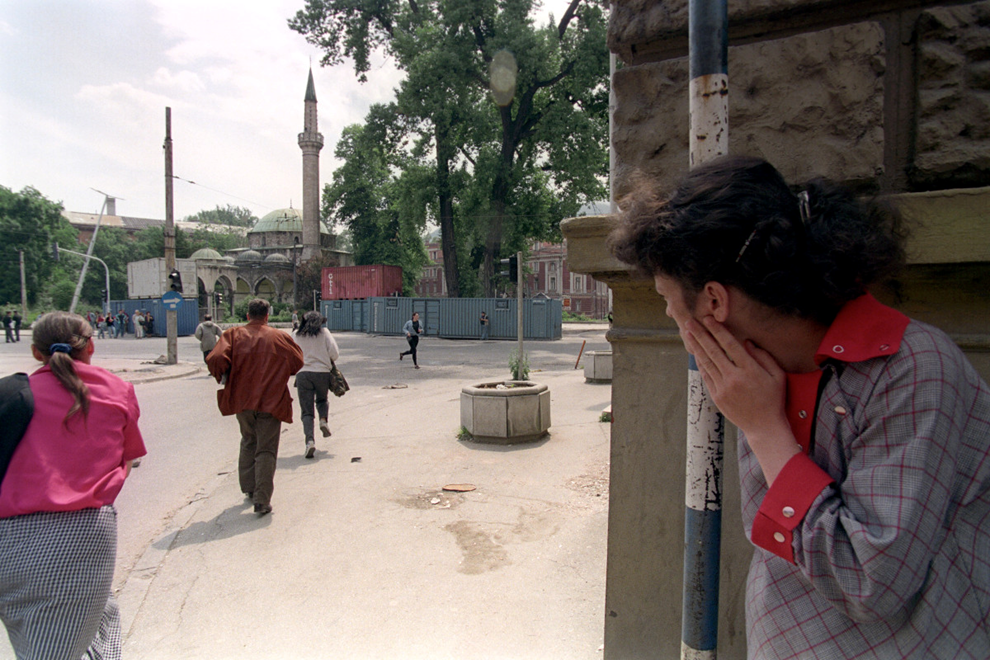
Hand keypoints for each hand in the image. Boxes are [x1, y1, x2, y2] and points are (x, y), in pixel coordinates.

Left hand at [684, 316, 798, 483]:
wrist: (764, 427)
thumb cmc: (773, 400)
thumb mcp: (777, 376)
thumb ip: (763, 357)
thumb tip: (746, 342)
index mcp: (750, 370)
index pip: (730, 345)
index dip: (718, 331)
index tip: (709, 319)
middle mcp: (734, 378)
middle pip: (713, 351)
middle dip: (701, 335)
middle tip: (690, 322)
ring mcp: (723, 388)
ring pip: (706, 363)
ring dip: (696, 347)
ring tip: (688, 334)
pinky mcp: (717, 397)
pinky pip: (706, 376)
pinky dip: (700, 363)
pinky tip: (695, 353)